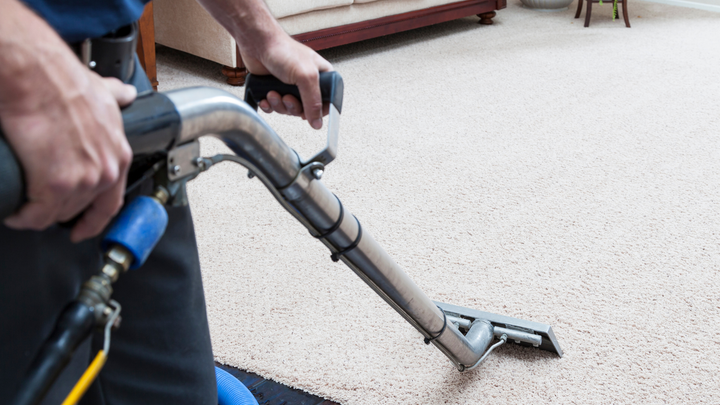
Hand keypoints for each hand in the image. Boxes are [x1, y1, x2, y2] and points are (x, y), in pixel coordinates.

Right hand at [1, 72, 135, 241]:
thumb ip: (115, 96)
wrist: (35, 75)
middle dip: (57, 210)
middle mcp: (105, 172)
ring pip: (57, 213)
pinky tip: (15, 212)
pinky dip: (23, 217)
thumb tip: (124, 93)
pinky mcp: (55, 185)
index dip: (94, 220)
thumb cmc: (62, 81)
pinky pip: (36, 215)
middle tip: (39, 205)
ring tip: (23, 206)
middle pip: (79, 209)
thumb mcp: (101, 91)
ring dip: (38, 214)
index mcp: (118, 154)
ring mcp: (82, 181)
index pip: (111, 203)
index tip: (82, 229)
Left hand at [243, 38, 332, 129]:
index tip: (309, 113)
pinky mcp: (275, 90)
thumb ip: (313, 101)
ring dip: (279, 105)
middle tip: (287, 97)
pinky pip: (275, 108)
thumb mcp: (306, 76)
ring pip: (289, 110)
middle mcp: (307, 83)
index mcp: (321, 76)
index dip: (318, 111)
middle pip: (306, 109)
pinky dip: (269, 105)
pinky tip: (266, 97)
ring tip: (273, 93)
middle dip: (293, 107)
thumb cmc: (283, 50)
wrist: (257, 44)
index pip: (327, 102)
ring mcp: (291, 87)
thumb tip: (317, 122)